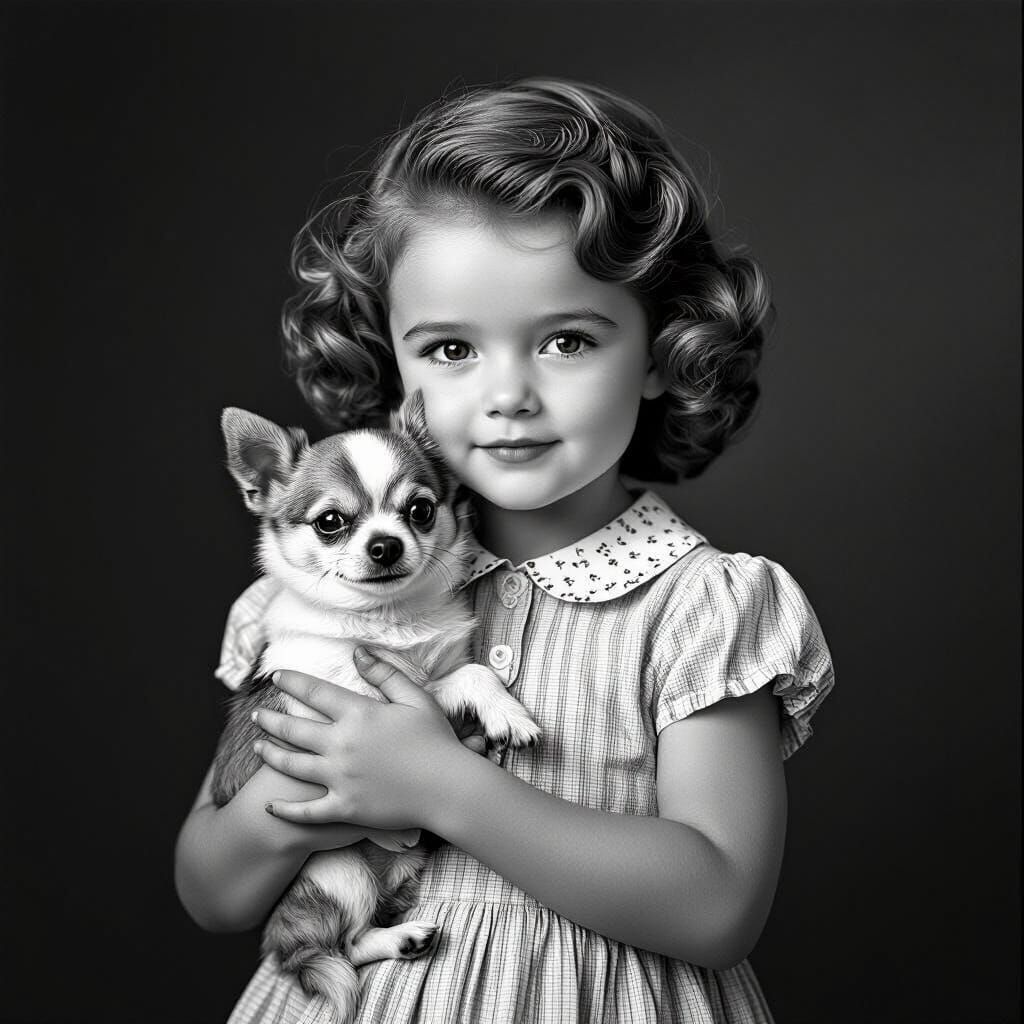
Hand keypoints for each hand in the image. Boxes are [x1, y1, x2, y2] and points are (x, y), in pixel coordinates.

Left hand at [252, 650, 467, 829]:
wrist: (448, 787)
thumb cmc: (437, 740)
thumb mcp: (415, 698)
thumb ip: (384, 674)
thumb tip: (358, 652)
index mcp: (358, 715)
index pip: (314, 692)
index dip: (292, 682)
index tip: (276, 677)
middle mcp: (341, 745)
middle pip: (294, 729)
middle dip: (271, 719)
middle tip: (257, 715)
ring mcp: (339, 779)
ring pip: (292, 765)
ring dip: (270, 754)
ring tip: (258, 747)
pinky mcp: (344, 808)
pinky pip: (306, 812)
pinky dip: (285, 809)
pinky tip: (270, 805)